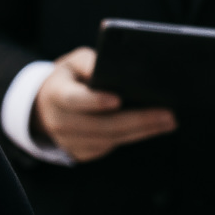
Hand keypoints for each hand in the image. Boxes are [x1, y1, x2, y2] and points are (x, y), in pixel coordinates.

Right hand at [34, 47, 176, 161]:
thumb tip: (116, 66)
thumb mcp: (74, 61)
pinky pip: (110, 146)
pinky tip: (154, 127)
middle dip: (136, 120)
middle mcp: (60, 122)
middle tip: (167, 114)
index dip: (95, 101)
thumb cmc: (69, 77)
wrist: (45, 106)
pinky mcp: (82, 153)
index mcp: (56, 94)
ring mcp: (70, 141)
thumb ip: (91, 62)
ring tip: (168, 120)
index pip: (74, 100)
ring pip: (109, 139)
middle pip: (100, 126)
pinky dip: (133, 137)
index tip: (118, 99)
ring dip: (142, 131)